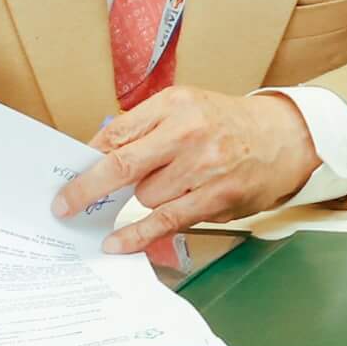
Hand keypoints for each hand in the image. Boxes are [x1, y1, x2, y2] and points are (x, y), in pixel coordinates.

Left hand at [52, 87, 320, 255]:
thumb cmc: (227, 124)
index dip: (87, 158)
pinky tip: (117, 243)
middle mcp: (187, 131)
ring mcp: (203, 165)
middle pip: (121, 164)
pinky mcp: (216, 196)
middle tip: (62, 205)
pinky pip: (164, 221)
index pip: (117, 132)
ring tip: (174, 185)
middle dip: (86, 188)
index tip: (66, 176)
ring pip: (145, 196)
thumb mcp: (186, 108)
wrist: (284, 137)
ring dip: (145, 199)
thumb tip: (96, 158)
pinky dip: (137, 235)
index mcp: (175, 102)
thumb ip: (146, 129)